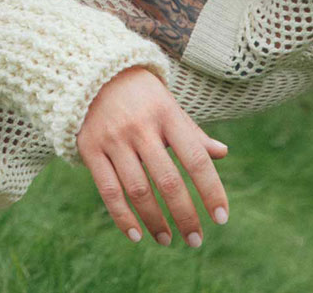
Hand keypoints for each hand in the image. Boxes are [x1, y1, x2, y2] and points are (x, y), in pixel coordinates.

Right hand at [76, 66, 229, 246]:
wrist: (91, 72)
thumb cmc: (140, 94)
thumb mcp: (169, 105)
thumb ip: (192, 132)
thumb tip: (222, 153)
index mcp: (167, 114)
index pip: (195, 159)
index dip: (211, 190)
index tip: (221, 218)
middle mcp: (140, 127)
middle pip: (167, 181)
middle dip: (184, 215)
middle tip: (195, 240)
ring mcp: (113, 139)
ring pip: (137, 190)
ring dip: (155, 221)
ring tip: (167, 240)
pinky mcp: (90, 149)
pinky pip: (108, 190)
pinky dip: (122, 217)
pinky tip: (136, 235)